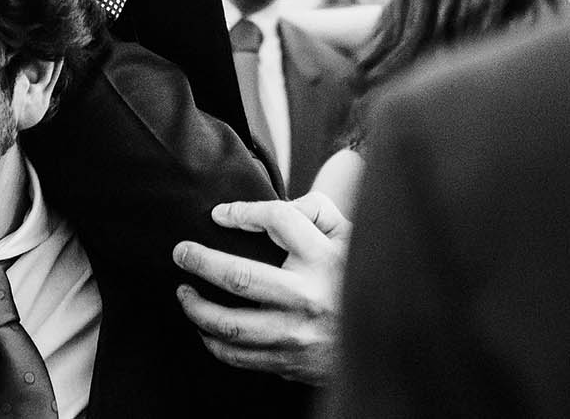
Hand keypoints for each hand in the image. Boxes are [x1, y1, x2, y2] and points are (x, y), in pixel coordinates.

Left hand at [171, 193, 348, 384]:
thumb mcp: (350, 236)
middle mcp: (308, 297)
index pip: (276, 220)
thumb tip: (271, 207)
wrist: (389, 343)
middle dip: (200, 261)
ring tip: (184, 293)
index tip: (219, 215)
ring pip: (230, 325)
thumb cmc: (358, 279)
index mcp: (324, 258)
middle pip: (239, 277)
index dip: (241, 212)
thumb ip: (316, 209)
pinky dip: (213, 342)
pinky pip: (239, 356)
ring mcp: (297, 335)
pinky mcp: (290, 362)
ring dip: (197, 308)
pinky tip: (204, 328)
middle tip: (180, 253)